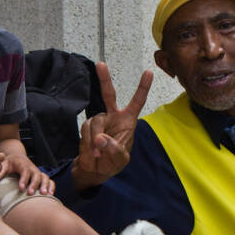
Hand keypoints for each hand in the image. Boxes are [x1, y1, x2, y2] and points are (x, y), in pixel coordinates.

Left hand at [0, 155, 54, 195]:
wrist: (17, 157)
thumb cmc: (9, 163)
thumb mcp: (4, 165)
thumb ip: (0, 172)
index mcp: (22, 164)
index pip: (24, 171)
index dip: (24, 179)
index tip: (21, 188)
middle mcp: (32, 168)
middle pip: (36, 175)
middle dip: (34, 184)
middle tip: (30, 193)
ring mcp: (38, 172)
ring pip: (44, 177)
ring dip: (45, 185)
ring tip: (44, 194)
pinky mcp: (41, 176)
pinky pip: (49, 180)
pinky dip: (51, 186)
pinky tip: (50, 195)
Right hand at [72, 62, 152, 190]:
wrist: (95, 170)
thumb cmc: (113, 163)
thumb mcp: (120, 160)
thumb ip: (114, 149)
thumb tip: (101, 139)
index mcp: (128, 122)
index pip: (137, 101)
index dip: (143, 87)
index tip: (149, 72)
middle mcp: (113, 116)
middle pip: (109, 94)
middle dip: (104, 79)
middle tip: (101, 64)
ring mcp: (99, 120)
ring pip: (95, 121)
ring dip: (95, 140)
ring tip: (98, 155)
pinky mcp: (87, 126)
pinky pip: (86, 130)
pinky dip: (88, 143)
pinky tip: (91, 153)